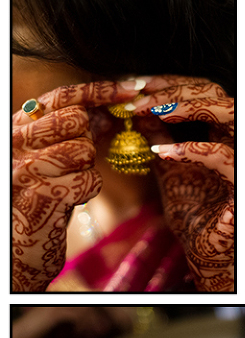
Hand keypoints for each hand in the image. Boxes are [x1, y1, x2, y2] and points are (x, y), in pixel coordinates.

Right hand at [14, 93, 96, 289]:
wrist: (21, 250)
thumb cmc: (41, 201)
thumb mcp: (52, 160)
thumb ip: (71, 133)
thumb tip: (106, 112)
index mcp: (18, 127)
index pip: (62, 96)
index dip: (100, 90)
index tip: (134, 87)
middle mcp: (16, 142)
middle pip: (75, 119)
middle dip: (88, 140)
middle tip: (76, 163)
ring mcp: (26, 167)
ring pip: (84, 148)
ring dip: (86, 168)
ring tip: (66, 183)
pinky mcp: (41, 195)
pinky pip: (88, 179)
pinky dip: (88, 190)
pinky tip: (69, 200)